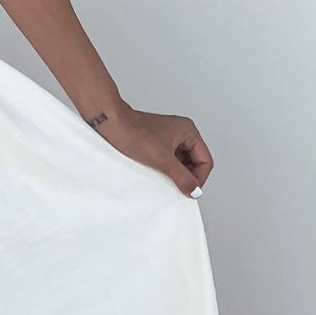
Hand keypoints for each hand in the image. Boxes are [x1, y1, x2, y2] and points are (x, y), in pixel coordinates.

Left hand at [91, 103, 211, 196]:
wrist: (110, 124)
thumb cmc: (133, 133)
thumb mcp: (162, 160)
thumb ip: (182, 177)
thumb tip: (194, 190)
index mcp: (188, 131)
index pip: (205, 160)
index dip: (199, 177)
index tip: (188, 190)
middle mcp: (181, 132)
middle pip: (195, 161)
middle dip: (187, 176)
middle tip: (177, 187)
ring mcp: (168, 136)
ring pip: (181, 161)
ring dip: (175, 173)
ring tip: (164, 180)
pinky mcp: (156, 142)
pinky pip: (168, 159)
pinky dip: (165, 168)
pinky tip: (156, 175)